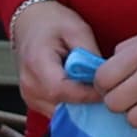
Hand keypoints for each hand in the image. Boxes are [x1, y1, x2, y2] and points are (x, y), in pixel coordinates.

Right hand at [8, 0, 101, 123]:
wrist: (30, 23)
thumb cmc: (51, 23)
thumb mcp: (77, 29)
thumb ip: (89, 54)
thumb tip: (103, 76)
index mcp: (37, 64)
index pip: (63, 91)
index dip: (88, 95)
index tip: (107, 90)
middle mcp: (29, 84)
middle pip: (62, 107)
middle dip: (86, 103)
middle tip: (104, 92)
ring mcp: (29, 95)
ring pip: (60, 114)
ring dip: (79, 107)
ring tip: (92, 91)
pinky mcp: (33, 101)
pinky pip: (55, 112)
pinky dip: (71, 106)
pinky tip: (81, 93)